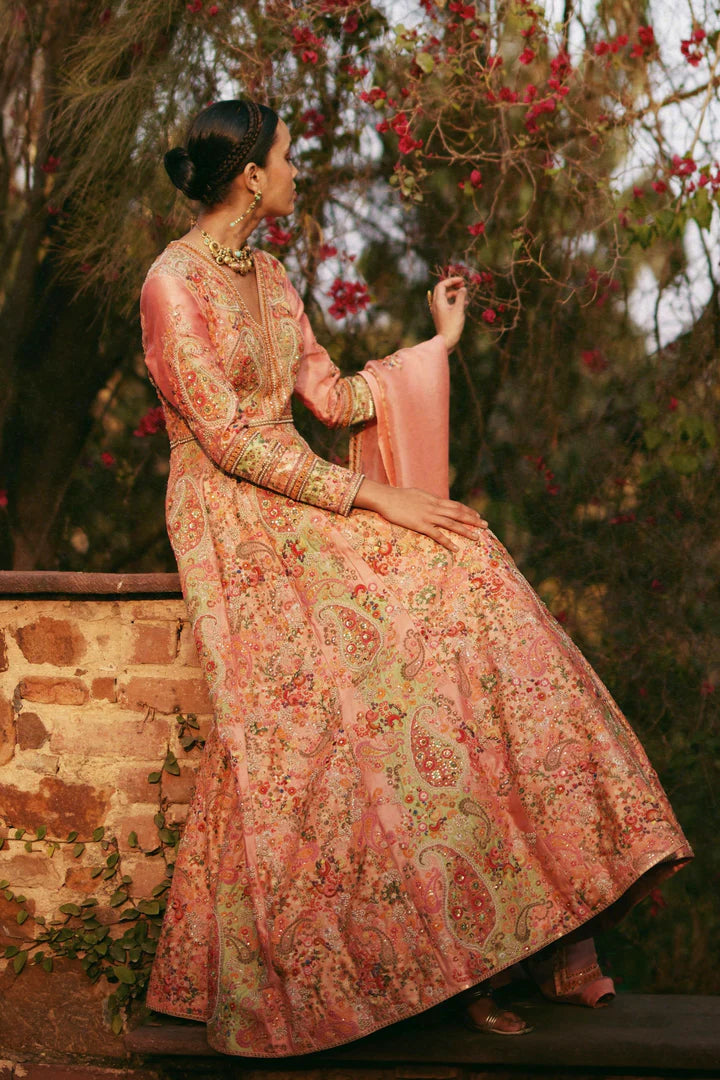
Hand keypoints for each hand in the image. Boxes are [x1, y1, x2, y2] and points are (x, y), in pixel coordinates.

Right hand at [354, 479, 487, 551]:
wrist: (386, 498)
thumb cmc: (398, 496)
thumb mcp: (417, 494)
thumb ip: (427, 499)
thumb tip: (433, 502)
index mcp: (434, 499)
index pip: (455, 505)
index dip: (467, 510)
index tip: (476, 515)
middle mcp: (435, 507)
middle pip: (459, 513)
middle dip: (473, 520)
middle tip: (485, 525)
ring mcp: (429, 516)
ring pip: (452, 524)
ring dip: (466, 531)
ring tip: (477, 537)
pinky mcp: (421, 525)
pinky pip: (438, 535)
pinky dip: (448, 542)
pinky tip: (456, 548)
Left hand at [429, 276, 466, 351]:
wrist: (446, 341)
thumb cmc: (452, 326)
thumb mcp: (458, 310)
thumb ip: (461, 297)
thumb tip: (463, 288)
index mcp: (438, 302)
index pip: (442, 285)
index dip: (451, 280)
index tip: (461, 280)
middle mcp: (436, 304)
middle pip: (441, 289)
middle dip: (452, 285)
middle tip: (462, 283)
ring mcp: (438, 310)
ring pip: (444, 296)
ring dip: (454, 293)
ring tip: (464, 293)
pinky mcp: (441, 315)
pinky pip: (446, 304)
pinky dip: (454, 301)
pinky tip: (463, 303)